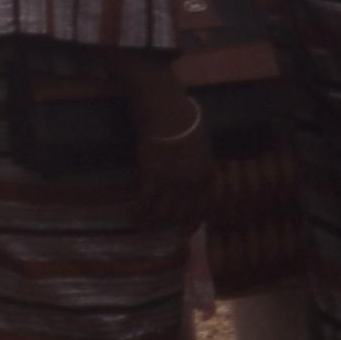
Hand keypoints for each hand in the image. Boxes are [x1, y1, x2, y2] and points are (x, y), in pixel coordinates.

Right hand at [132, 98, 213, 231]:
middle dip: (172, 224)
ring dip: (155, 221)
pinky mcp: (153, 177)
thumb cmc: (184, 122)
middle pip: (184, 214)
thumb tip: (193, 181)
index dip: (196, 221)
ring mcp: (173, 182)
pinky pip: (146, 203)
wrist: (167, 110)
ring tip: (145, 224)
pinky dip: (139, 212)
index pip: (206, 208)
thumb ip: (200, 167)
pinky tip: (133, 216)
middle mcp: (194, 183)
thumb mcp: (202, 147)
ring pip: (165, 213)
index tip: (187, 229)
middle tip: (161, 227)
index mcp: (208, 174)